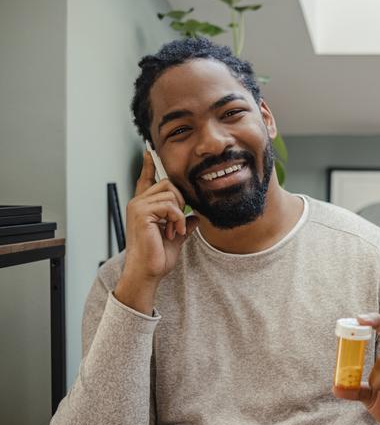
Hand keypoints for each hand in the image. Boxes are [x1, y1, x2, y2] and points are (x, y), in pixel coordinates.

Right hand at [115, 151, 198, 313]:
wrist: (147, 272)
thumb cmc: (157, 257)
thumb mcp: (176, 237)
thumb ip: (184, 224)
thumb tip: (196, 217)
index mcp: (144, 206)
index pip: (146, 180)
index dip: (149, 165)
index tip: (149, 151)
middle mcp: (138, 203)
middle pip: (167, 183)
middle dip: (180, 201)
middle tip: (178, 223)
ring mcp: (138, 207)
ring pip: (170, 193)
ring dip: (178, 214)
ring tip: (174, 230)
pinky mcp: (141, 213)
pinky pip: (169, 206)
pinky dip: (177, 219)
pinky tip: (174, 231)